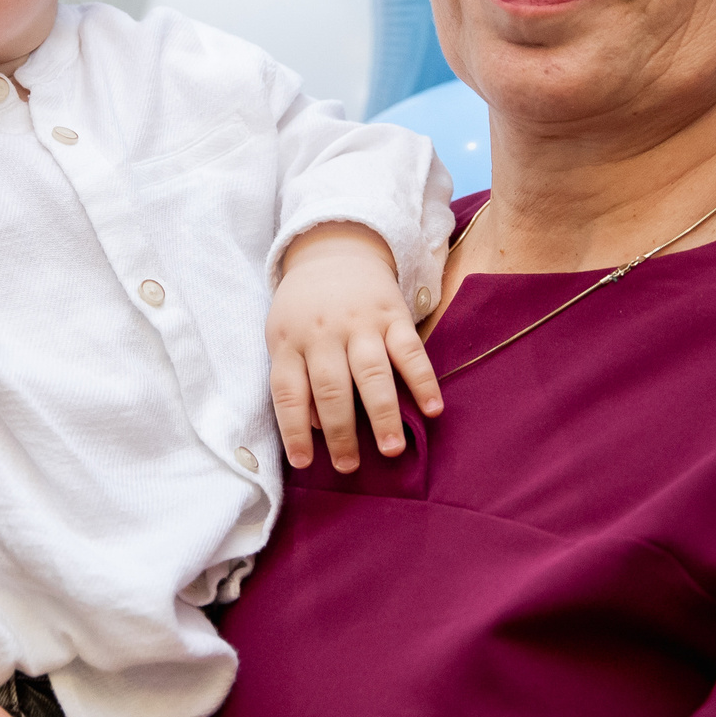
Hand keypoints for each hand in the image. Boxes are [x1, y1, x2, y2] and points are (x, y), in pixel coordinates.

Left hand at [268, 222, 439, 472]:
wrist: (334, 250)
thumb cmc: (305, 309)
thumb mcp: (284, 337)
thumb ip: (295, 381)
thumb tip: (313, 428)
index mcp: (290, 341)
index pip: (288, 392)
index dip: (294, 430)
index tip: (303, 464)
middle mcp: (324, 333)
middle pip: (332, 388)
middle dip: (342, 432)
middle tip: (350, 466)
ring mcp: (361, 324)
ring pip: (371, 373)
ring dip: (383, 414)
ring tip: (392, 449)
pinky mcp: (393, 315)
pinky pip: (410, 351)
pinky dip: (423, 381)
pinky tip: (432, 409)